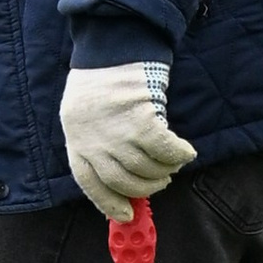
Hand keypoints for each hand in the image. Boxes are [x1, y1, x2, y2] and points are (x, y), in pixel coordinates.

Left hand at [60, 56, 196, 221]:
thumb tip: (121, 187)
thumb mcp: (83, 117)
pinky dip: (180, 155)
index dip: (108, 203)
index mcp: (77, 140)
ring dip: (165, 171)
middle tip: (159, 181)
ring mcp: (119, 133)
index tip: (124, 215)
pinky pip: (166, 151)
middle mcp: (96, 141)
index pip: (90, 184)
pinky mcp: (143, 120)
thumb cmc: (99, 82)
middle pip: (124, 182)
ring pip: (148, 170)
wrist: (113, 47)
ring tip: (171, 163)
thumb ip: (97, 147)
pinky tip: (185, 151)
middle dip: (145, 188)